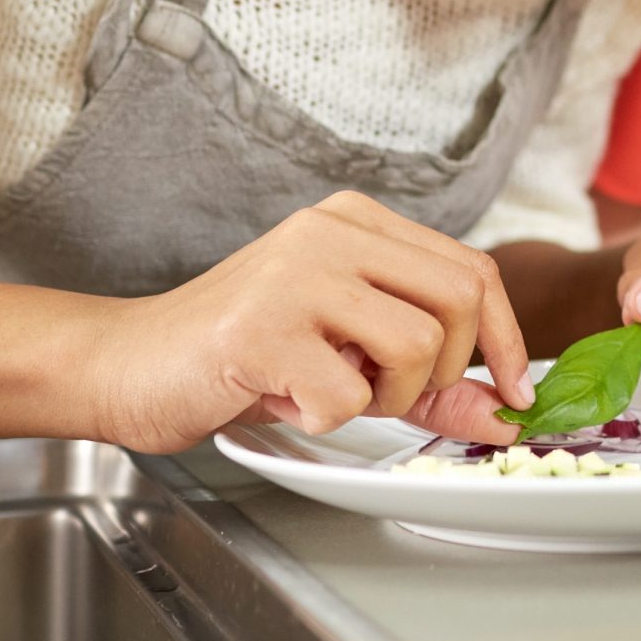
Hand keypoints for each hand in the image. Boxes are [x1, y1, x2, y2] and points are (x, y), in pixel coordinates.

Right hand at [83, 191, 532, 454]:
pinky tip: (281, 398)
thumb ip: (430, 382)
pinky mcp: (262, 328)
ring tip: (325, 390)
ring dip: (384, 397)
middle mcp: (331, 231)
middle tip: (386, 393)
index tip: (513, 393)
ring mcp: (297, 273)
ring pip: (415, 346)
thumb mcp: (346, 356)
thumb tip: (507, 416)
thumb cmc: (240, 358)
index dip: (506, 338)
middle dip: (443, 370)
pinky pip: (347, 395)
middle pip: (459, 299)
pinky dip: (325, 418)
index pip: (472, 268)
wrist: (126, 365)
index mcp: (357, 222)